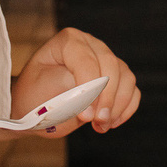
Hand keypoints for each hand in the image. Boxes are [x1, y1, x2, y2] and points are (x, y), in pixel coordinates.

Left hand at [14, 27, 140, 136]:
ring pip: (126, 78)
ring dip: (116, 106)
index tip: (85, 115)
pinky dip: (126, 108)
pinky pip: (132, 90)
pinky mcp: (116, 78)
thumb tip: (92, 97)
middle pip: (111, 66)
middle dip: (106, 98)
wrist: (36, 106)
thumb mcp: (42, 90)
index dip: (88, 87)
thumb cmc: (34, 95)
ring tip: (100, 125)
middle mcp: (91, 45)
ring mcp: (106, 60)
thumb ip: (68, 88)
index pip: (86, 59)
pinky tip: (110, 122)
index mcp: (69, 41)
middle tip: (95, 122)